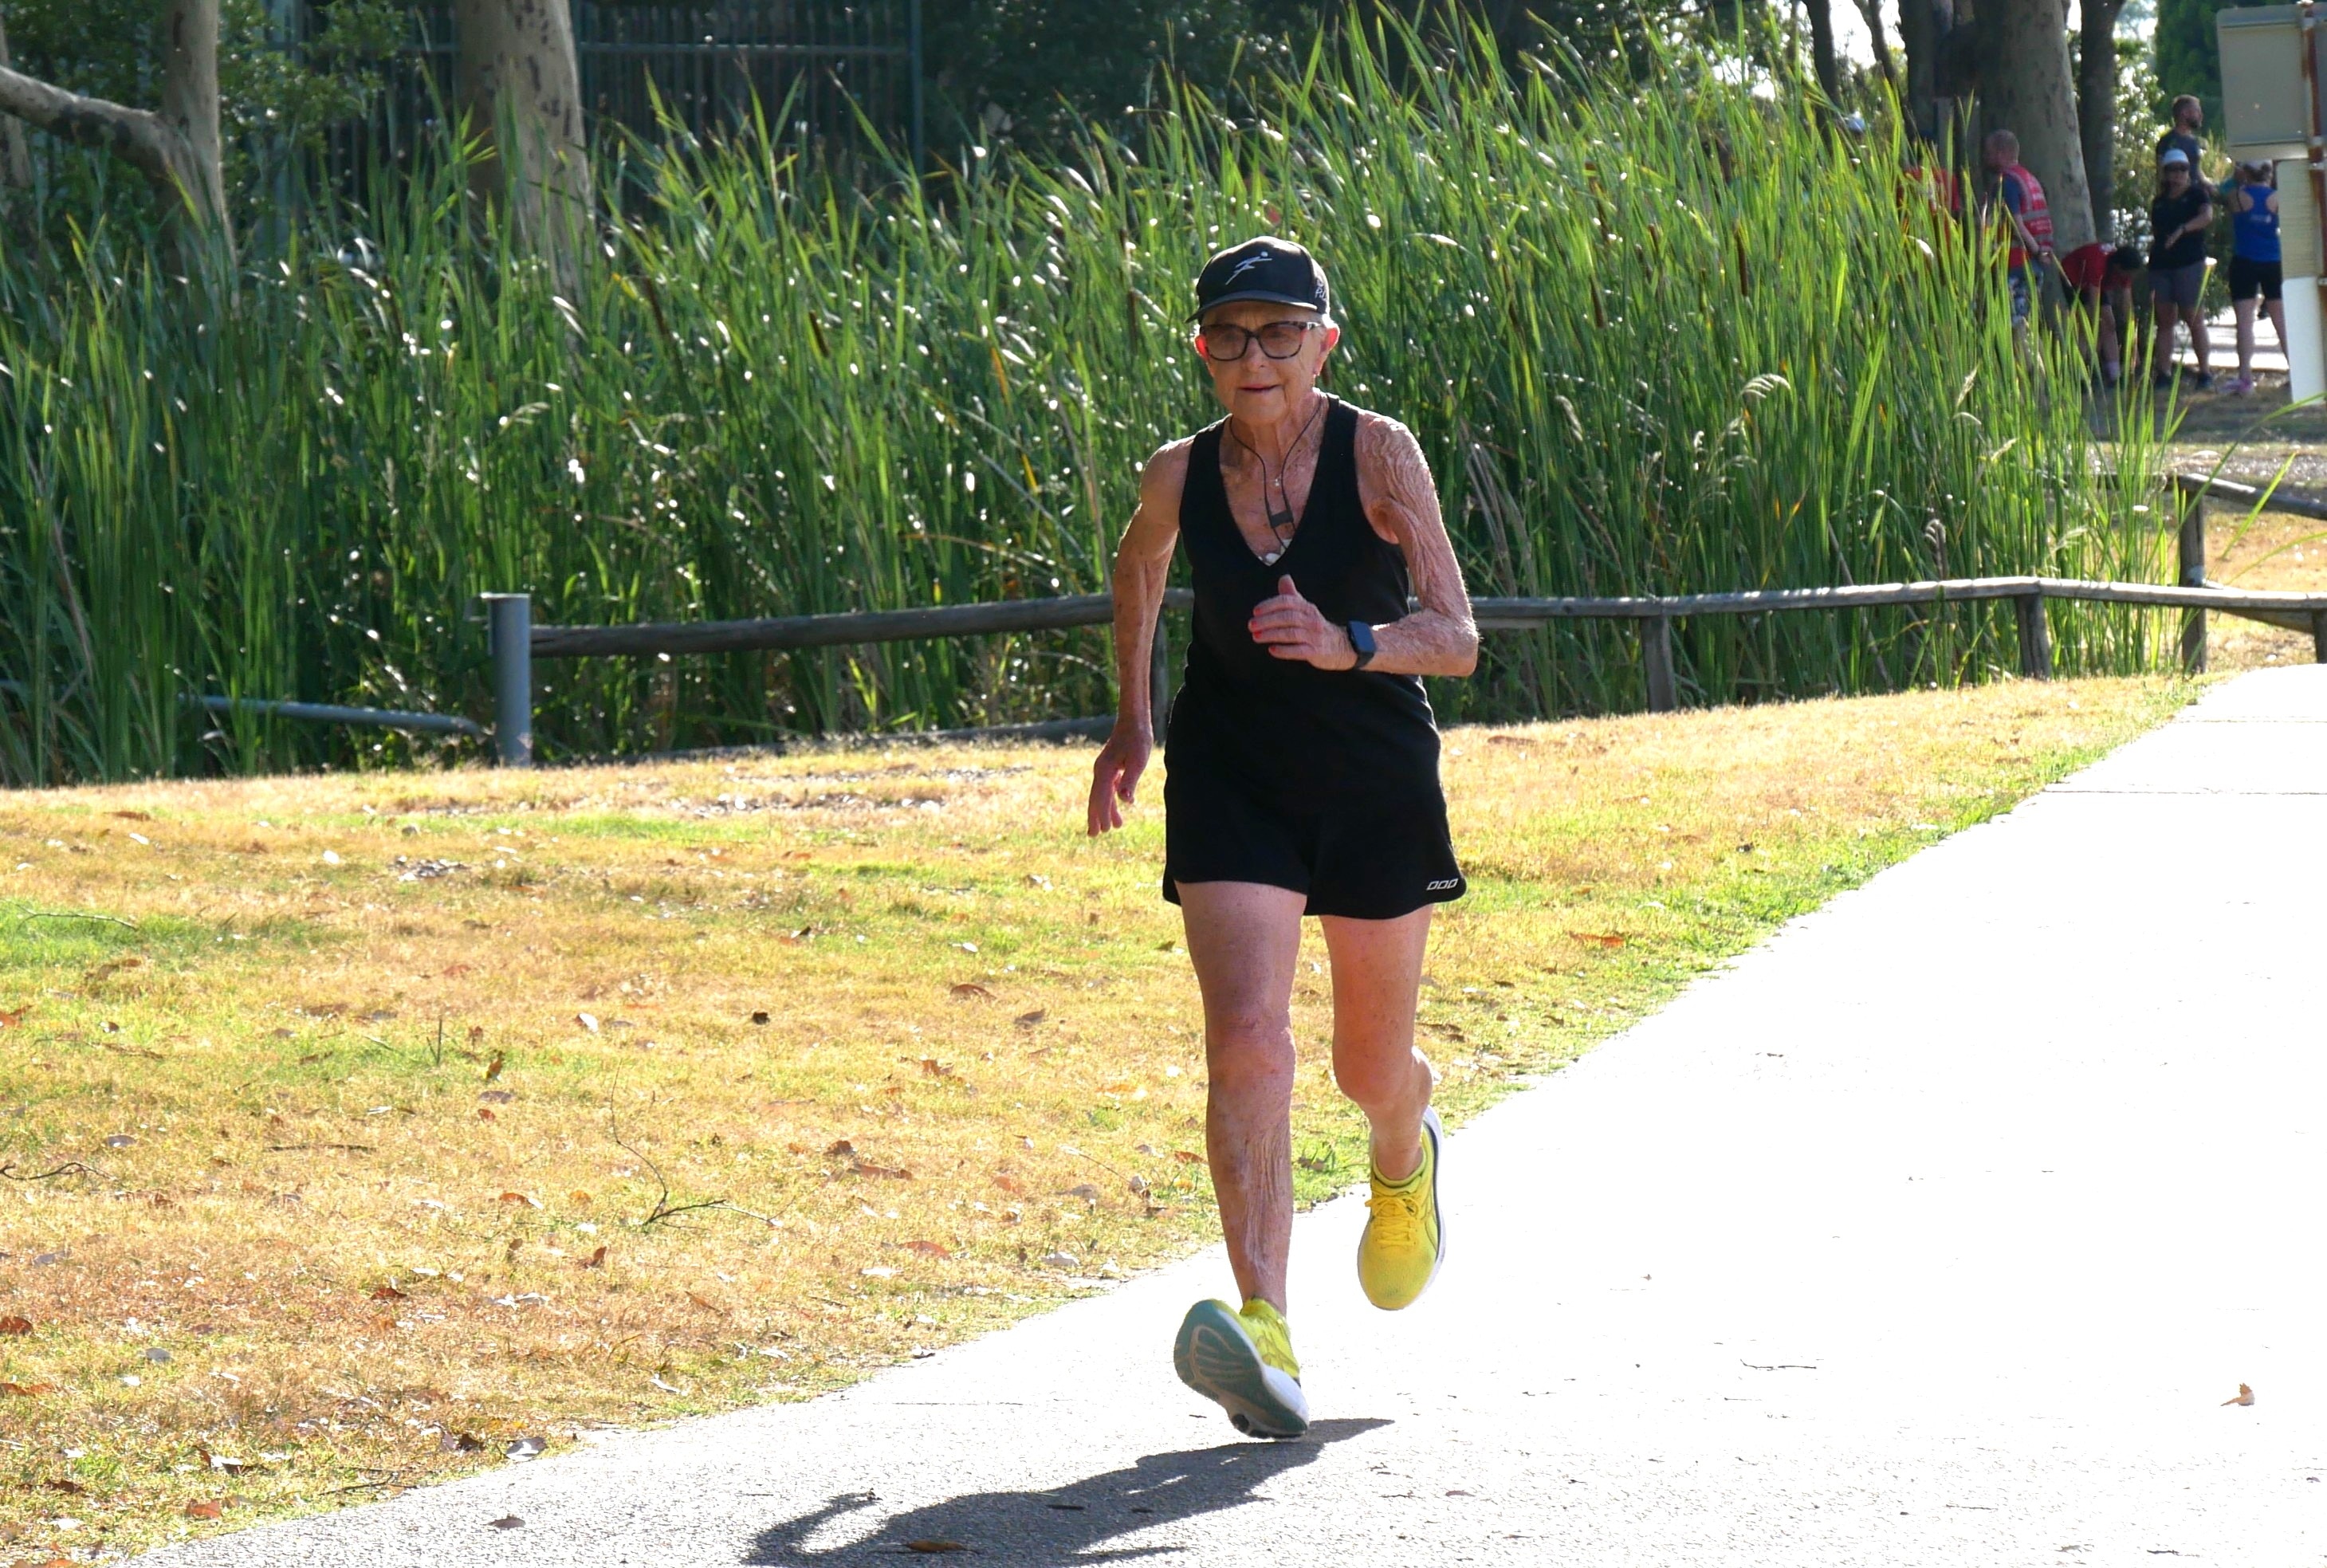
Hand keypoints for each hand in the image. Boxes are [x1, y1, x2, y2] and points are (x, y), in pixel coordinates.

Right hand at [1086, 721, 1151, 835]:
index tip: (1105, 830)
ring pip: (1102, 794)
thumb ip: (1130, 780)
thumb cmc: (1137, 739)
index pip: (1101, 798)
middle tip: (1094, 835)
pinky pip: (1108, 788)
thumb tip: (1125, 801)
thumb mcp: (1138, 760)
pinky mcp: (1110, 767)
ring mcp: (1104, 769)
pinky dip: (1111, 799)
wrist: (1133, 721)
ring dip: (1105, 811)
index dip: (1102, 815)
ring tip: (1112, 828)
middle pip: (1095, 799)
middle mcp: (1100, 771)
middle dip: (1095, 817)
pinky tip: (1118, 806)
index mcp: (1105, 771)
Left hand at [1248, 575, 1356, 669]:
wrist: (1342, 645)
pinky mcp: (1316, 652)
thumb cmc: (1316, 627)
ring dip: (1272, 634)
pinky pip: (1299, 651)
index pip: (1287, 602)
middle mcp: (1311, 620)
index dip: (1270, 605)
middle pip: (1287, 617)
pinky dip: (1284, 651)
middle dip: (1267, 620)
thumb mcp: (1306, 609)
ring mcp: (1314, 636)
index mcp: (1307, 608)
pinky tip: (1272, 650)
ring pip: (1291, 633)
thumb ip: (1292, 595)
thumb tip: (1284, 578)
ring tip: (1256, 637)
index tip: (1256, 611)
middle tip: (1251, 625)